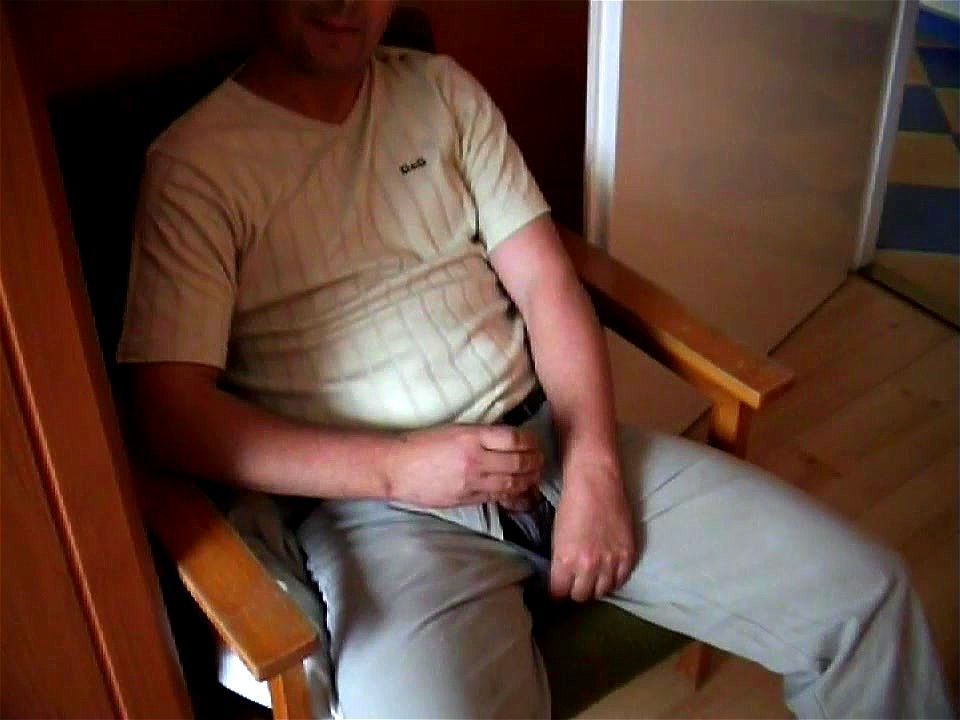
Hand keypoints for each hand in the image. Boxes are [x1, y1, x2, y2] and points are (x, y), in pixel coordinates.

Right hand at [384, 424, 542, 507]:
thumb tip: (508, 440)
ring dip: (529, 479)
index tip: (534, 441)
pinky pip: (497, 497)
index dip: (530, 440)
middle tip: (541, 459)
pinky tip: (520, 489)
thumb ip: (481, 436)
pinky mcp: (466, 498)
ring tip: (535, 475)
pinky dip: (513, 493)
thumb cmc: (422, 444)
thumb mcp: (454, 430)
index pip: (514, 438)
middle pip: (519, 462)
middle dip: (535, 461)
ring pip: (512, 482)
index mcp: (471, 437)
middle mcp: (475, 459)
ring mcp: (471, 482)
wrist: (397, 468)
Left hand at [550, 464, 635, 601]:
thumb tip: (564, 579)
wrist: (596, 482)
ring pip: (602, 592)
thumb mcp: (557, 538)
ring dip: (595, 587)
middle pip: (581, 596)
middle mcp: (588, 566)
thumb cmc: (571, 505)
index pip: (559, 593)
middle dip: (575, 591)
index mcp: (565, 560)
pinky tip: (608, 573)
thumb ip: (562, 563)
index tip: (558, 589)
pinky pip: (621, 580)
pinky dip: (614, 580)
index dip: (557, 592)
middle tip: (575, 583)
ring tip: (592, 578)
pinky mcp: (628, 554)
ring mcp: (611, 562)